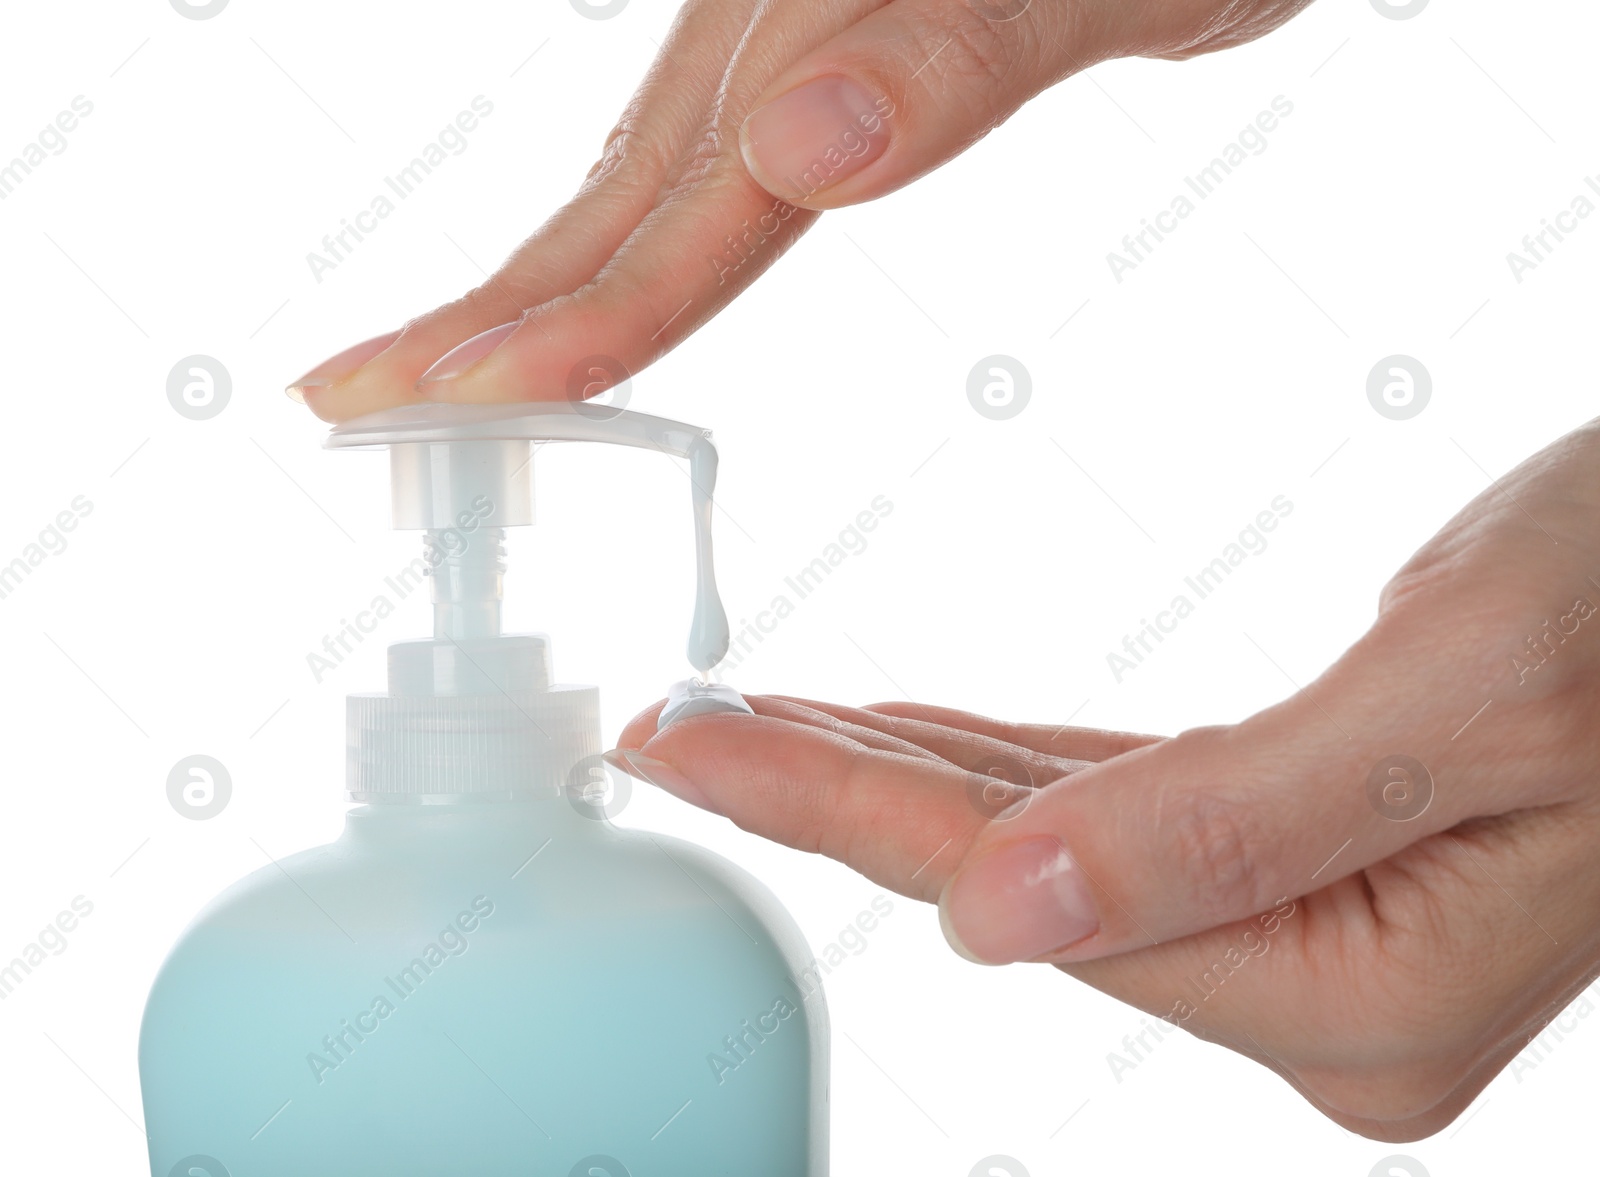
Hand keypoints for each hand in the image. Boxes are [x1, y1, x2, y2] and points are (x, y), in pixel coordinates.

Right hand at [287, 0, 1313, 421]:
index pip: (670, 201)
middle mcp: (773, 23)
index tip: (450, 402)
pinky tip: (606, 258)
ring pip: (637, 174)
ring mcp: (786, 28)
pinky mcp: (826, 35)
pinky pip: (698, 150)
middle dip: (485, 310)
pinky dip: (635, 228)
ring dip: (539, 278)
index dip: (565, 315)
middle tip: (351, 397)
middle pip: (607, 190)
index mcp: (811, 20)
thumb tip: (791, 145)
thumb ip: (951, 49)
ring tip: (446, 355)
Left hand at [607, 418, 1599, 1140]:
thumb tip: (998, 924)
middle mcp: (1327, 992)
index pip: (1028, 894)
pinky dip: (1003, 773)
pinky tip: (908, 743)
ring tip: (758, 727)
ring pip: (1051, 846)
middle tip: (680, 732)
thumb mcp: (1463, 694)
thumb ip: (1226, 824)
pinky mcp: (1312, 858)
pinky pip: (1117, 814)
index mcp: (1358, 992)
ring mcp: (1317, 932)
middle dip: (836, 800)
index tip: (691, 751)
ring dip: (901, 783)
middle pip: (1017, 881)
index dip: (837, 816)